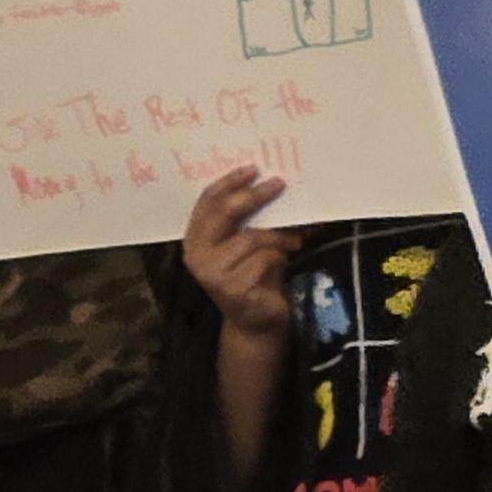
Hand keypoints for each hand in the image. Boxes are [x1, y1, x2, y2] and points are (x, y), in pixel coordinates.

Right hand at [182, 167, 296, 338]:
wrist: (257, 322)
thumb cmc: (255, 277)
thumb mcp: (252, 244)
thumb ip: (253, 220)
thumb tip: (277, 184)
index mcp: (196, 238)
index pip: (207, 202)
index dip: (230, 183)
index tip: (253, 169)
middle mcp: (196, 254)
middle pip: (225, 213)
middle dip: (254, 196)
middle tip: (278, 184)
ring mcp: (211, 273)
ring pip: (251, 237)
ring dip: (279, 234)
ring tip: (295, 237)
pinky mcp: (231, 288)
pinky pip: (264, 259)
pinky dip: (282, 254)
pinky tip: (289, 257)